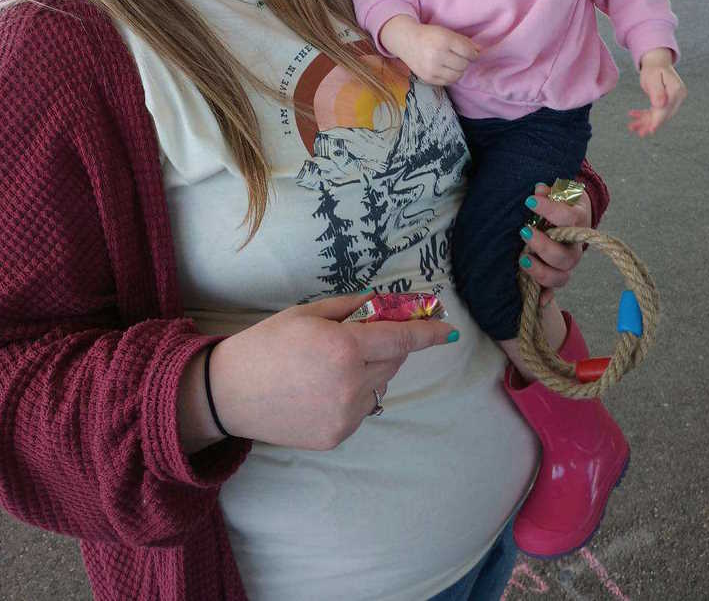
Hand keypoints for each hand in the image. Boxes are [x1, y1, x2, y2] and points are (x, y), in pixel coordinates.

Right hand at [186, 292, 457, 451]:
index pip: (401, 338)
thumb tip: (382, 305)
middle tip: (360, 335)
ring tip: (332, 363)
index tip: (448, 329)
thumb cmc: (266, 344)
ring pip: (380, 385)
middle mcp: (352, 384)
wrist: (229, 393)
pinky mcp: (338, 435)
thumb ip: (351, 308)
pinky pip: (363, 407)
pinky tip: (324, 386)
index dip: (427, 332)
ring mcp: (346, 414)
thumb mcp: (307, 313)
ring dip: (372, 369)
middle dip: (386, 344)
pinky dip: (356, 393)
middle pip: (393, 360)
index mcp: (344, 348)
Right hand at [379, 15, 478, 85]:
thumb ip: (464, 42)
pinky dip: (451, 76)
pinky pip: (448, 82)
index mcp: (444, 40)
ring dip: (459, 70)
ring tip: (453, 63)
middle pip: (463, 64)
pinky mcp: (428, 78)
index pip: (468, 52)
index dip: (472, 53)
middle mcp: (437, 55)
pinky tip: (447, 69)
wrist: (406, 41)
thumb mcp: (446, 33)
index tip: (470, 52)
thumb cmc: (429, 35)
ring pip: (457, 75)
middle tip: (460, 57)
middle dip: (465, 61)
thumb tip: (480, 51)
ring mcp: (432, 68)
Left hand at [518, 182, 591, 305]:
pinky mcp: (556, 274)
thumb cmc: (562, 200)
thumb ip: (550, 192)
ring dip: (540, 271)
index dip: (550, 210)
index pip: (569, 218)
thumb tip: (539, 191)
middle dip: (544, 246)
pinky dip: (546, 296)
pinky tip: (537, 300)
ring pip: (560, 276)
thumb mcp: (559, 191)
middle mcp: (575, 247)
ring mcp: (566, 264)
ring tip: (522, 259)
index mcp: (579, 221)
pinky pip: (553, 291)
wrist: (570, 211)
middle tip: (524, 231)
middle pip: (566, 256)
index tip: (530, 201)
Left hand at [629, 47, 686, 136]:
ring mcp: (673, 100)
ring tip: (631, 127)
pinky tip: (633, 115)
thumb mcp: (653, 78)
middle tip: (638, 132)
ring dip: (645, 121)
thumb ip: (657, 91)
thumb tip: (660, 104)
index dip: (658, 120)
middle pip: (663, 114)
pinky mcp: (666, 102)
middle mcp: (677, 97)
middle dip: (649, 124)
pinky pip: (656, 111)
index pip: (666, 108)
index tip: (651, 130)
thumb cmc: (654, 68)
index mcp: (676, 90)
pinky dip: (645, 115)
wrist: (656, 62)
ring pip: (658, 115)